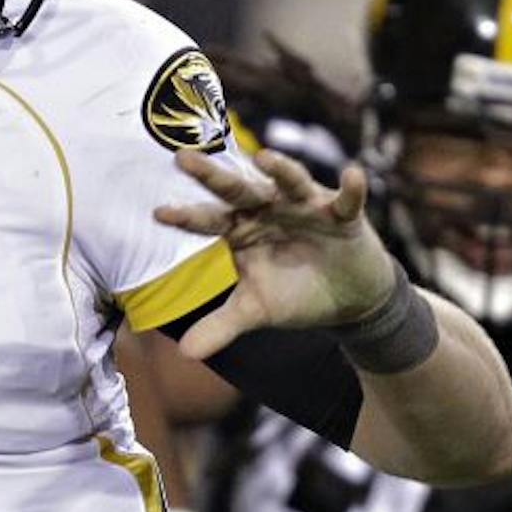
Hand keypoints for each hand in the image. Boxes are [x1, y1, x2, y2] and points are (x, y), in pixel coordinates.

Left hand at [154, 146, 399, 357]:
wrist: (347, 298)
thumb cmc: (294, 292)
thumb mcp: (255, 309)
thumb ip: (221, 325)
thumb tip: (186, 354)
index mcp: (242, 228)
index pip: (209, 221)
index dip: (187, 217)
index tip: (158, 213)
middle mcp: (269, 209)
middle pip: (238, 189)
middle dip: (212, 176)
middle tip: (182, 158)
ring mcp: (306, 207)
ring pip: (291, 182)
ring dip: (282, 171)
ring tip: (266, 158)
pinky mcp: (343, 215)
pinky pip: (348, 199)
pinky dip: (352, 189)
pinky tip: (352, 175)